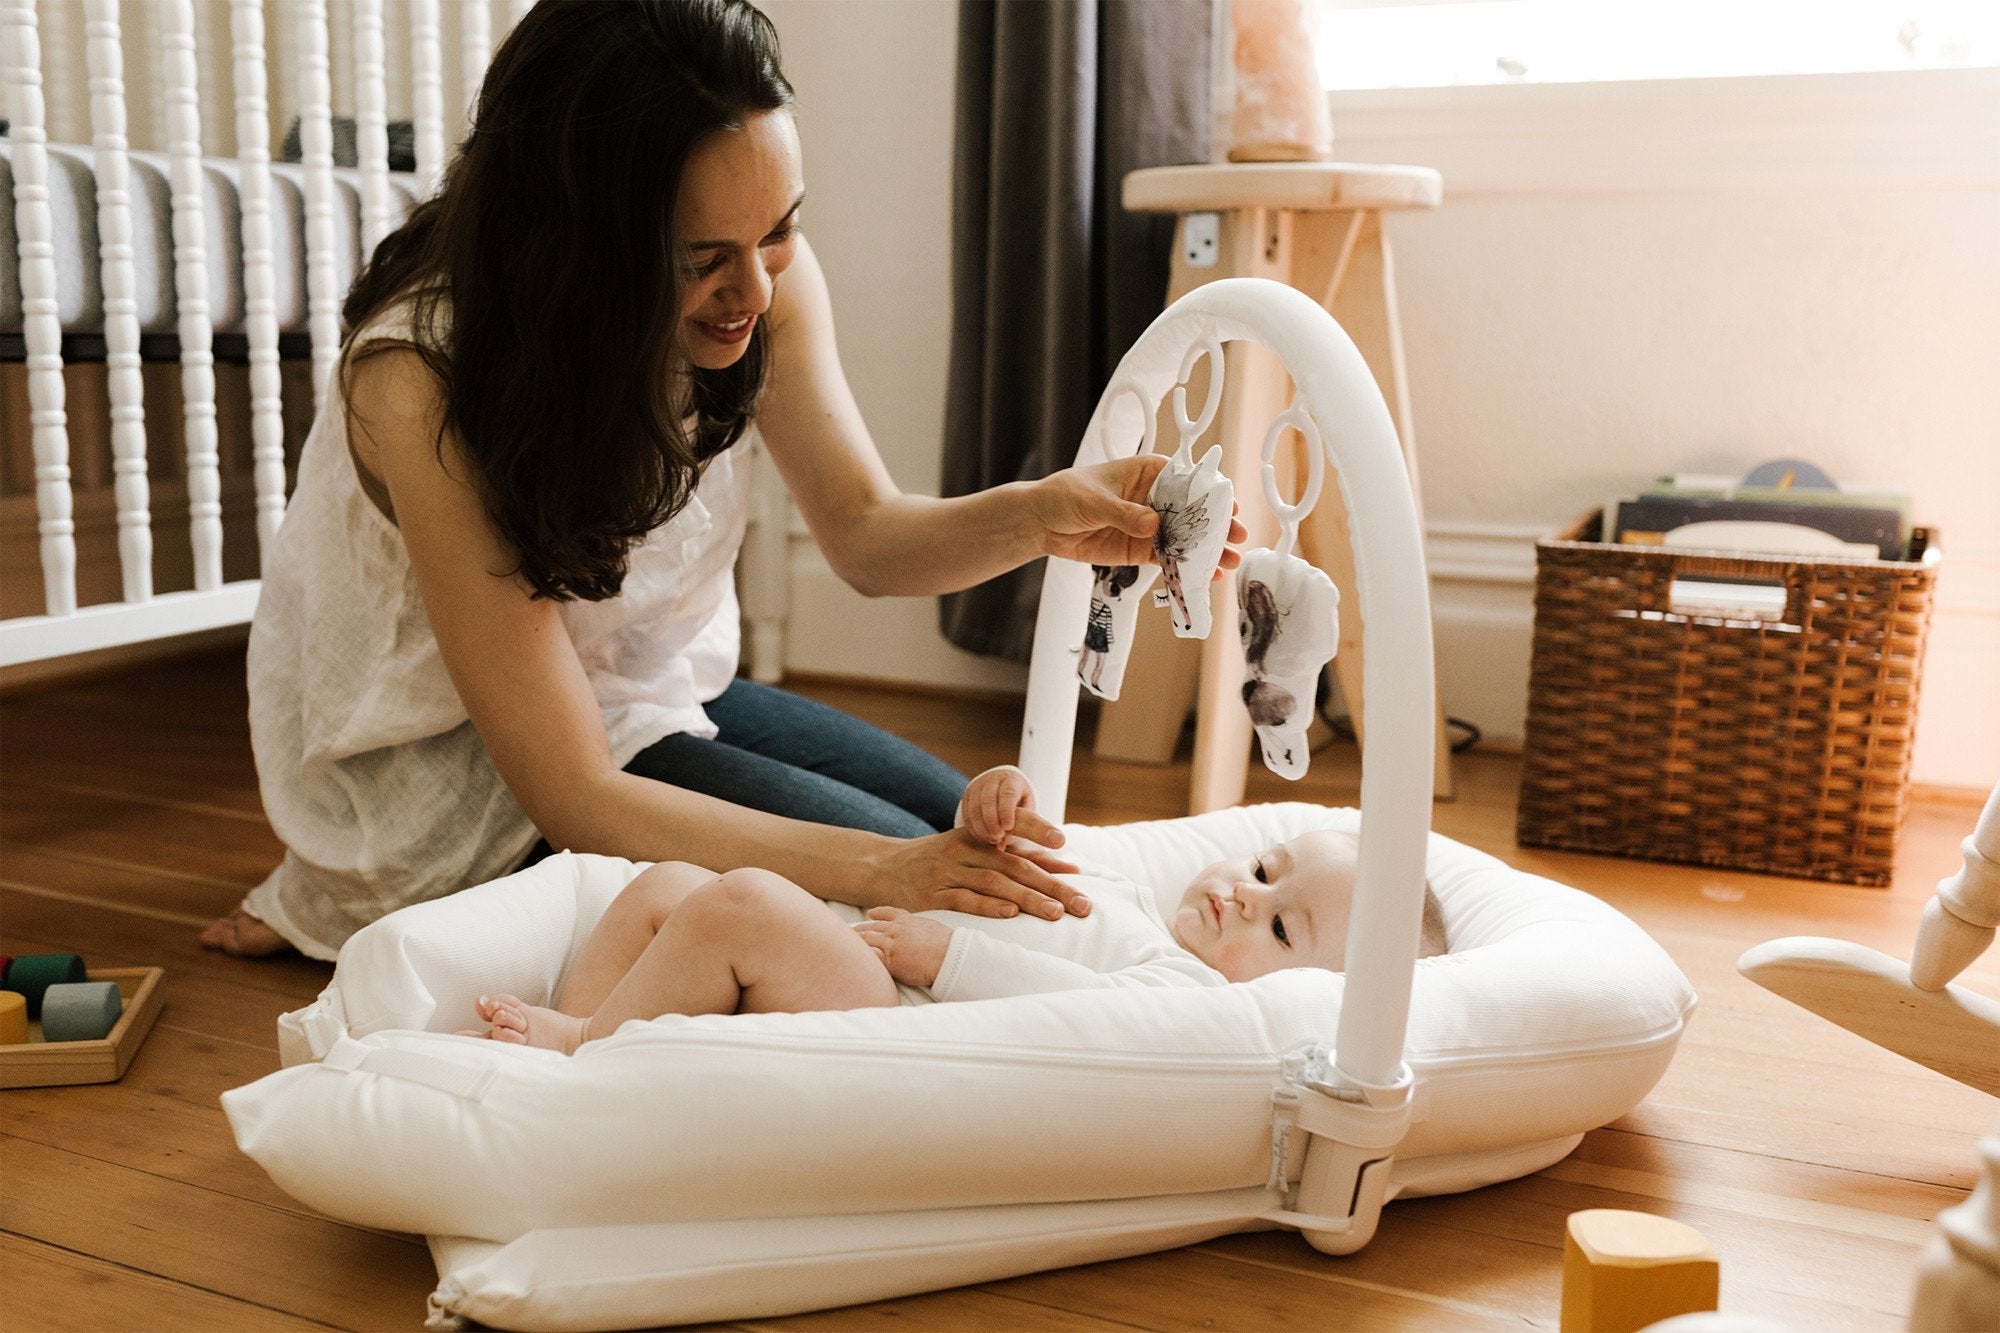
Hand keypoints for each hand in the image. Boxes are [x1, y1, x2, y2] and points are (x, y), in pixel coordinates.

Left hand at [854, 907, 953, 987]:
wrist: (948, 955)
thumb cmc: (946, 944)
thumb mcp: (931, 927)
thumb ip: (920, 927)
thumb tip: (922, 932)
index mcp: (906, 921)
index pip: (888, 913)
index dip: (877, 913)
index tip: (870, 913)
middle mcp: (895, 930)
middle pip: (871, 928)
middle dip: (859, 930)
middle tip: (849, 933)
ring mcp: (891, 945)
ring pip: (867, 942)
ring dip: (856, 944)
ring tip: (846, 947)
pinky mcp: (890, 962)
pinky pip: (872, 959)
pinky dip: (862, 959)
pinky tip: (855, 962)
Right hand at [863, 826, 1087, 920]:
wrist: (882, 867)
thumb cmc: (940, 861)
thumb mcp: (977, 850)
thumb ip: (1019, 855)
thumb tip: (1069, 868)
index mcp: (979, 836)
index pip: (1019, 832)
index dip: (1047, 844)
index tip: (1076, 864)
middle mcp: (965, 851)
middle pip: (1016, 866)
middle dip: (1052, 887)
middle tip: (1082, 905)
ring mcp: (947, 872)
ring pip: (994, 883)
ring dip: (1027, 899)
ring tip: (1055, 914)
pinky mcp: (930, 895)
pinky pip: (962, 900)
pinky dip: (988, 906)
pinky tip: (1010, 913)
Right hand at [960, 764, 1064, 850]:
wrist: (1001, 790)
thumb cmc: (1019, 805)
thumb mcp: (1027, 810)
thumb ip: (1025, 826)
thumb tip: (1013, 845)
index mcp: (1012, 780)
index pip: (1008, 792)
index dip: (1006, 810)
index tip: (1008, 828)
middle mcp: (993, 780)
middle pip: (988, 799)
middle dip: (992, 821)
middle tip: (997, 839)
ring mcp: (978, 786)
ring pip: (974, 806)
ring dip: (981, 826)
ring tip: (990, 841)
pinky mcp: (967, 796)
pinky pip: (966, 812)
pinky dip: (973, 827)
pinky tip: (981, 838)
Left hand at [1032, 455, 1245, 573]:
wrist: (1041, 522)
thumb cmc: (1066, 495)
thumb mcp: (1094, 500)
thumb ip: (1125, 513)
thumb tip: (1153, 524)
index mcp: (1148, 472)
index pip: (1185, 479)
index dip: (1209, 492)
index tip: (1228, 505)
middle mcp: (1154, 498)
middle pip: (1192, 511)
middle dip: (1216, 524)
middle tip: (1237, 537)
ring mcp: (1149, 525)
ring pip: (1184, 537)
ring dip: (1206, 550)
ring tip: (1229, 562)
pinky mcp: (1140, 549)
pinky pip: (1167, 558)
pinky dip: (1184, 567)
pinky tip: (1204, 577)